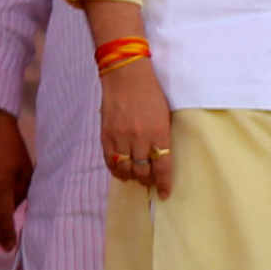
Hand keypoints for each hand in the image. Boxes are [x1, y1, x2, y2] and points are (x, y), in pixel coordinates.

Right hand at [100, 60, 174, 195]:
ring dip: (131, 177)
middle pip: (143, 170)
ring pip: (125, 168)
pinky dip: (115, 169)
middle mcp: (139, 138)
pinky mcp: (105, 135)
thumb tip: (160, 156)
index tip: (165, 193)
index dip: (164, 182)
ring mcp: (120, 137)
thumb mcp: (165, 114)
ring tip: (136, 178)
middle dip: (148, 181)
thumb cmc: (151, 93)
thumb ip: (162, 136)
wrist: (125, 76)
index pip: (162, 166)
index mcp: (158, 133)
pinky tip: (120, 171)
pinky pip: (109, 160)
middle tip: (150, 183)